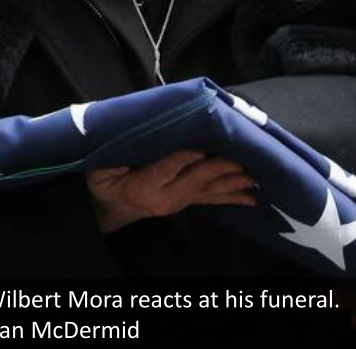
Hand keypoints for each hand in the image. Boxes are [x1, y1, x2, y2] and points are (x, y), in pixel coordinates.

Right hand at [86, 150, 256, 232]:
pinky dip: (233, 196)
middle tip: (240, 160)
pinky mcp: (188, 200)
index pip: (167, 168)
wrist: (110, 208)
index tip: (202, 148)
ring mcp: (180, 200)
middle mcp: (166, 196)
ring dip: (233, 183)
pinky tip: (251, 197)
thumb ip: (113, 159)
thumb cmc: (106, 182)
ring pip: (209, 190)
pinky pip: (213, 199)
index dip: (185, 158)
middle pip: (195, 179)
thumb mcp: (101, 169)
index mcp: (144, 185)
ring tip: (253, 179)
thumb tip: (128, 146)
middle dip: (220, 168)